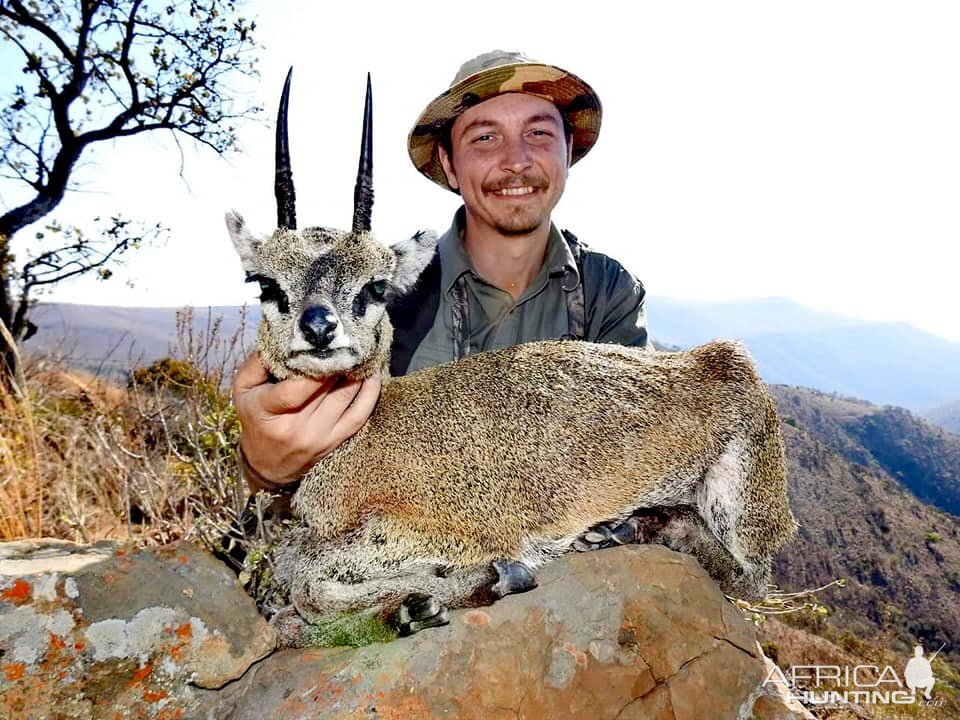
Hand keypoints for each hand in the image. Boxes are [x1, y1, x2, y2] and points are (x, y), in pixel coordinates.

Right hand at [232, 352, 381, 491]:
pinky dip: (370, 394)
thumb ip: (258, 361)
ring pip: (345, 397)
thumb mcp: (244, 389)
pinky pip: (360, 415)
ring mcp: (318, 436)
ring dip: (356, 372)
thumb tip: (281, 335)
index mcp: (268, 410)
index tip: (326, 344)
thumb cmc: (256, 418)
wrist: (268, 464)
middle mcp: (295, 427)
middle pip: (325, 388)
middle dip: (339, 360)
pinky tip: (372, 375)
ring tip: (361, 351)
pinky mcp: (335, 441)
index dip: (316, 365)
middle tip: (348, 337)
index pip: (297, 388)